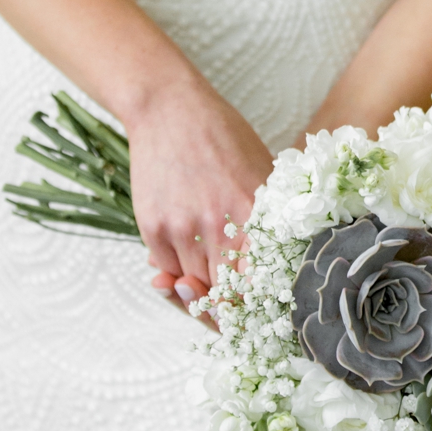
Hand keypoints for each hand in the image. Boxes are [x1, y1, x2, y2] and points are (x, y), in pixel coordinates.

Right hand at [125, 76, 272, 310]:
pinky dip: (177, 278)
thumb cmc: (227, 141)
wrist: (171, 111)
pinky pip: (168, 271)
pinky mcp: (153, 228)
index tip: (268, 317)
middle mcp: (221, 227)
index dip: (266, 308)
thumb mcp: (264, 175)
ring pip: (196, 286)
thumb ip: (270, 220)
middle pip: (228, 295)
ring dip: (203, 296)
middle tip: (238, 319)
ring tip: (210, 296)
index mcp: (258, 216)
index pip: (264, 283)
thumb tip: (277, 266)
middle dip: (234, 312)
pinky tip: (183, 272)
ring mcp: (183, 229)